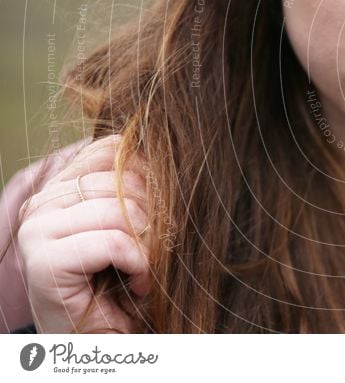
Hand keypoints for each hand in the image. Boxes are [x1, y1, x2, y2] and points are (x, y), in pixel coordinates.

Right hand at [16, 135, 152, 332]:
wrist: (101, 337)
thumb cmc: (120, 278)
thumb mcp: (131, 222)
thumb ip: (135, 186)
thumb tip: (165, 155)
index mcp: (59, 186)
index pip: (112, 150)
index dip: (148, 176)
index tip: (157, 213)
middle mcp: (41, 203)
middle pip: (121, 182)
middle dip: (152, 218)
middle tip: (155, 249)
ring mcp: (36, 231)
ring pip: (119, 211)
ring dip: (147, 245)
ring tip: (145, 268)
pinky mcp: (42, 262)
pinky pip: (113, 243)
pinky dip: (138, 264)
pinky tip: (138, 282)